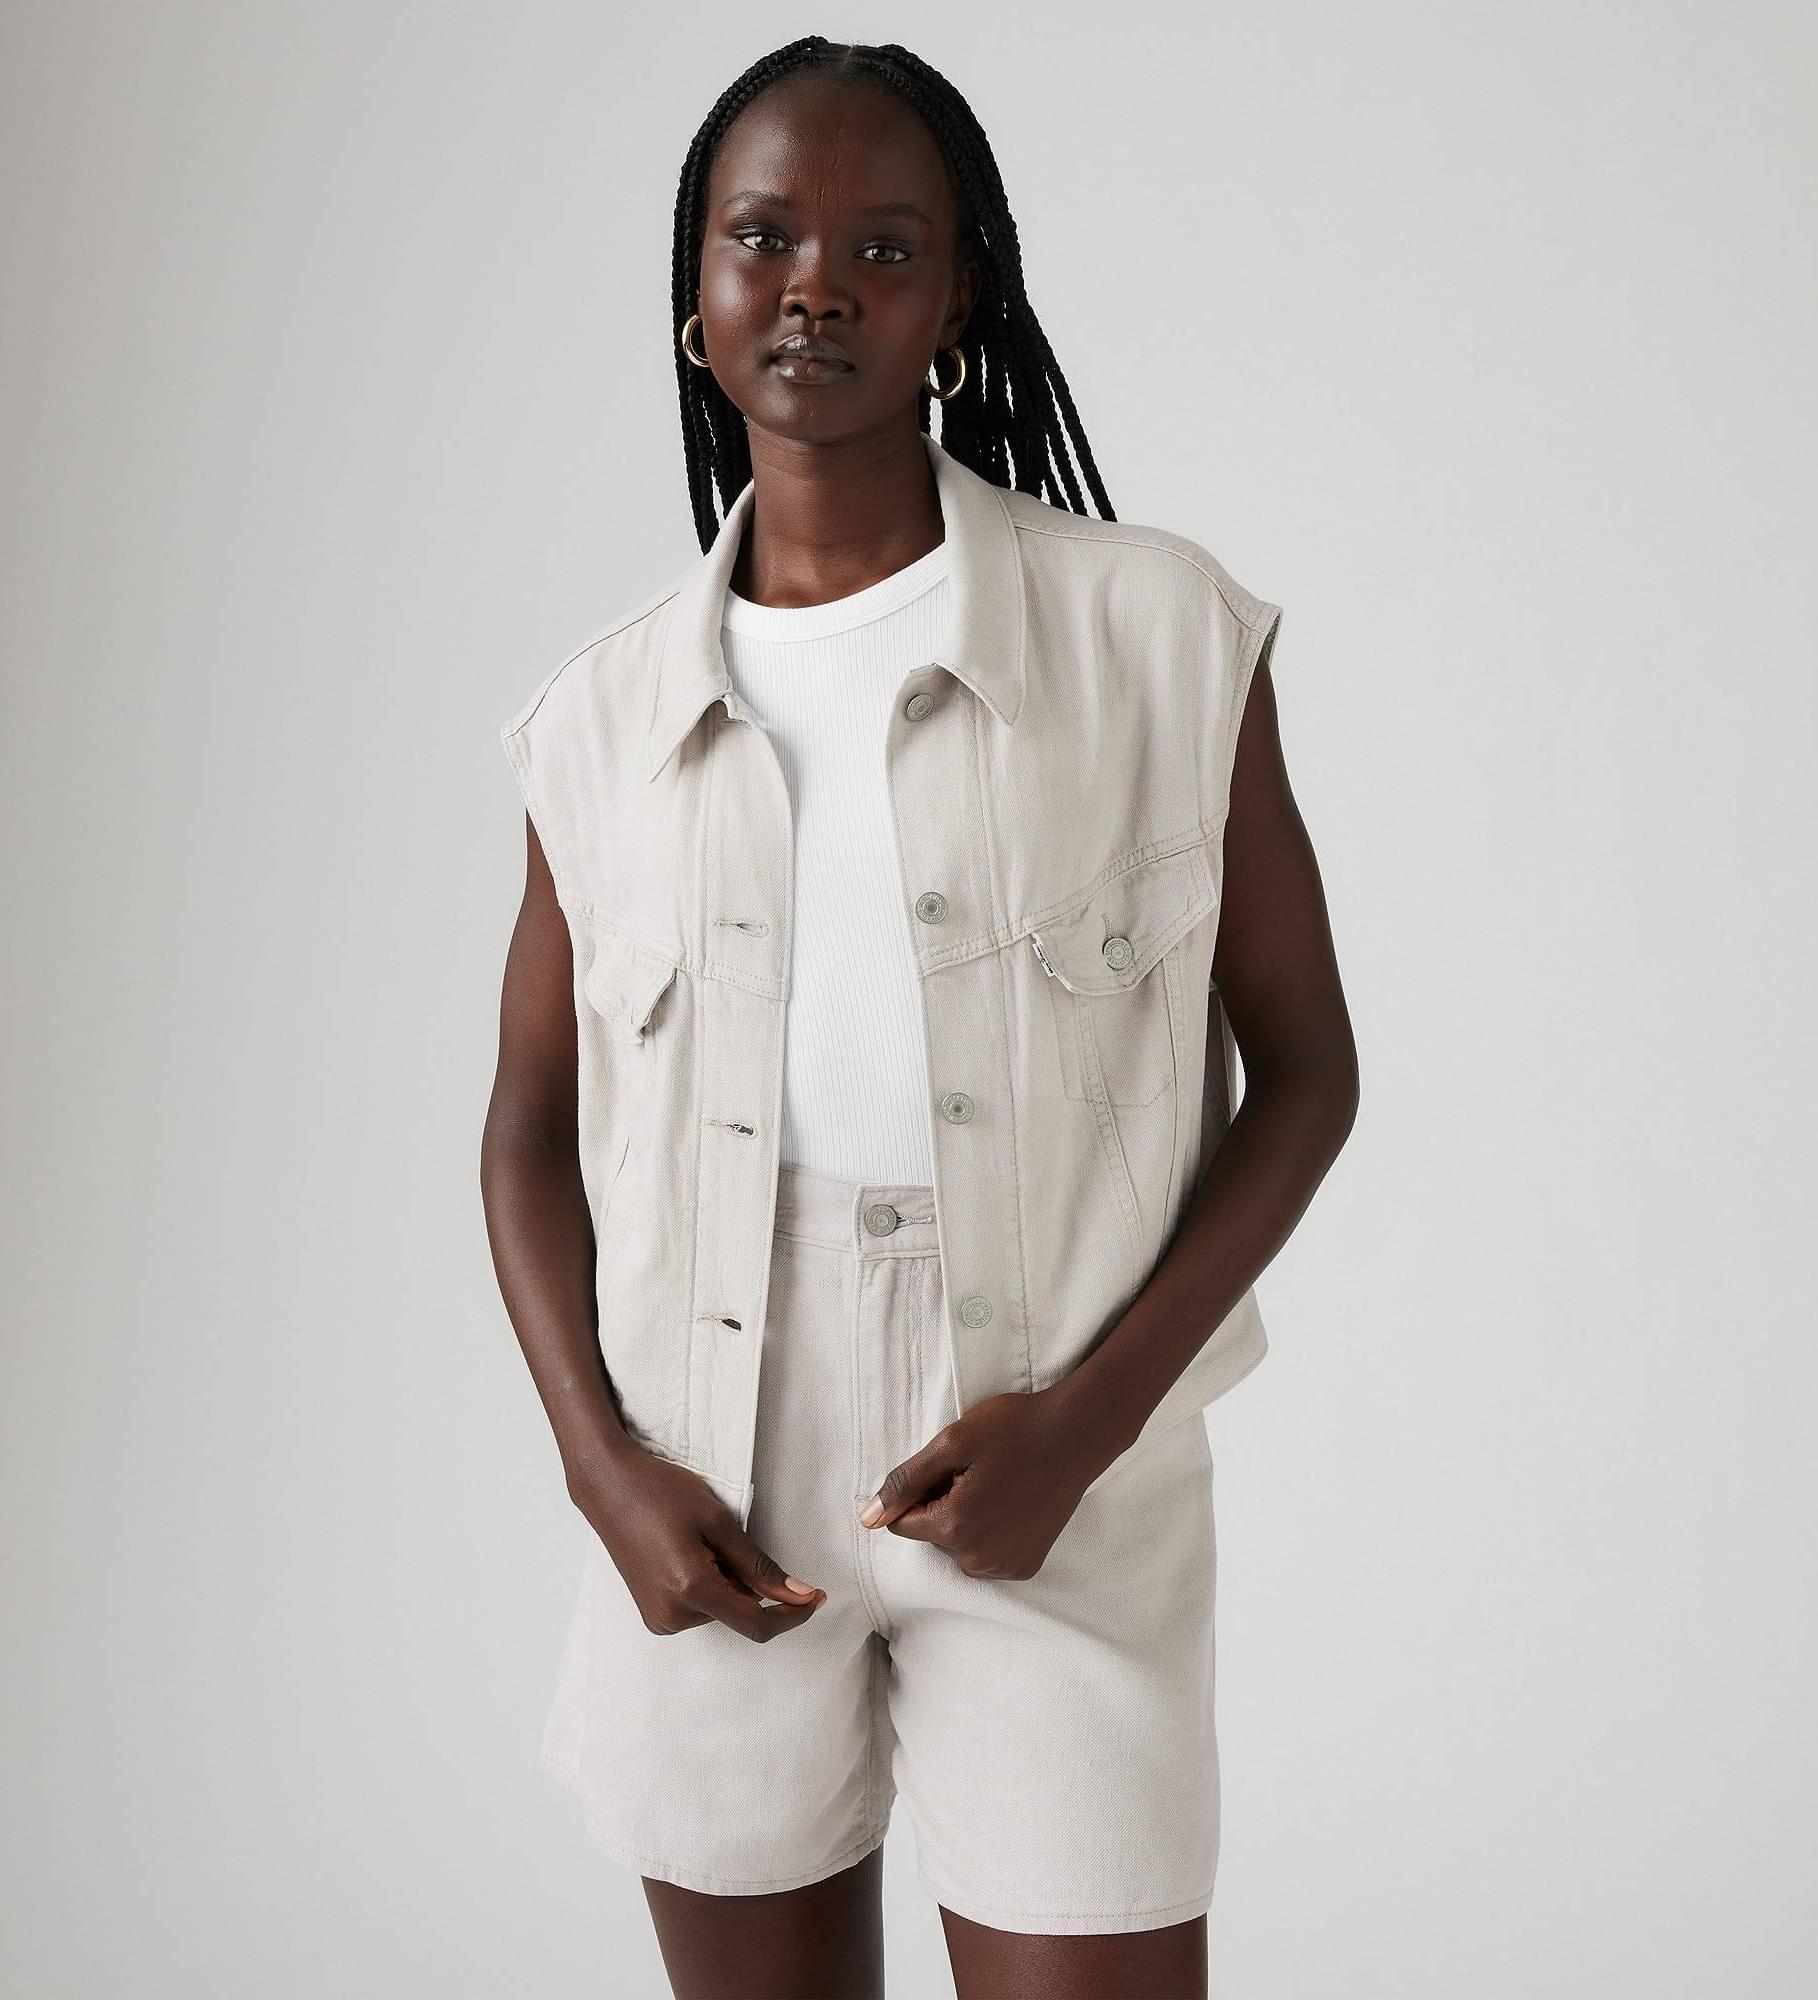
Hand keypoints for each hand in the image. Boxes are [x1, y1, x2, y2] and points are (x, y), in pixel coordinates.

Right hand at [569, 1440, 825, 1641]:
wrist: (609, 1486)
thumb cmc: (663, 1493)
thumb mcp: (719, 1522)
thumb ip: (759, 1566)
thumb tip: (798, 1595)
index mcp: (691, 1589)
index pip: (757, 1623)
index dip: (792, 1615)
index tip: (815, 1597)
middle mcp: (672, 1615)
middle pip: (739, 1613)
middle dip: (749, 1583)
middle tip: (725, 1538)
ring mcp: (658, 1619)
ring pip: (720, 1610)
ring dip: (727, 1582)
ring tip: (697, 1541)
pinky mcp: (652, 1615)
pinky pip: (698, 1608)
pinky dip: (708, 1586)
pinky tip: (687, 1553)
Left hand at [857, 1387, 1112, 1579]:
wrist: (1078, 1434)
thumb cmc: (1014, 1429)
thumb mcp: (951, 1443)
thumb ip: (905, 1482)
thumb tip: (868, 1519)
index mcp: (954, 1528)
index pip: (904, 1522)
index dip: (921, 1490)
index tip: (953, 1467)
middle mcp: (978, 1559)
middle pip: (933, 1536)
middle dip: (943, 1506)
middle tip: (979, 1471)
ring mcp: (1005, 1566)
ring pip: (959, 1547)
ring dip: (967, 1521)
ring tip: (997, 1484)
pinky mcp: (1026, 1566)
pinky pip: (988, 1554)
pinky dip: (991, 1533)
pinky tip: (1014, 1502)